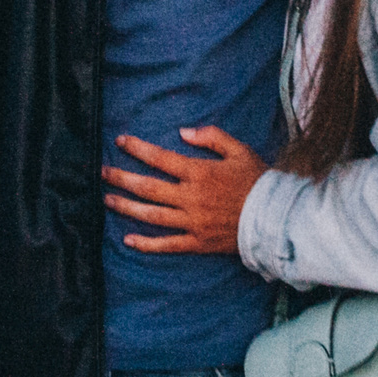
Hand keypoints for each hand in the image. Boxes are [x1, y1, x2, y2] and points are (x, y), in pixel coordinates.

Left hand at [104, 127, 267, 254]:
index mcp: (199, 172)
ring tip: (107, 200)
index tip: (120, 142)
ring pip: (151, 215)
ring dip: (126, 207)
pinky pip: (167, 244)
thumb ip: (211, 137)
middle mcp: (190, 197)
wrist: (274, 218)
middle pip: (148, 187)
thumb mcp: (238, 150)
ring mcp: (191, 222)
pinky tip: (128, 239)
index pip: (160, 158)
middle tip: (102, 172)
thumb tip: (183, 132)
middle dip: (122, 178)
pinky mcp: (196, 242)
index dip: (138, 149)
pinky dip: (146, 243)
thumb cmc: (257, 180)